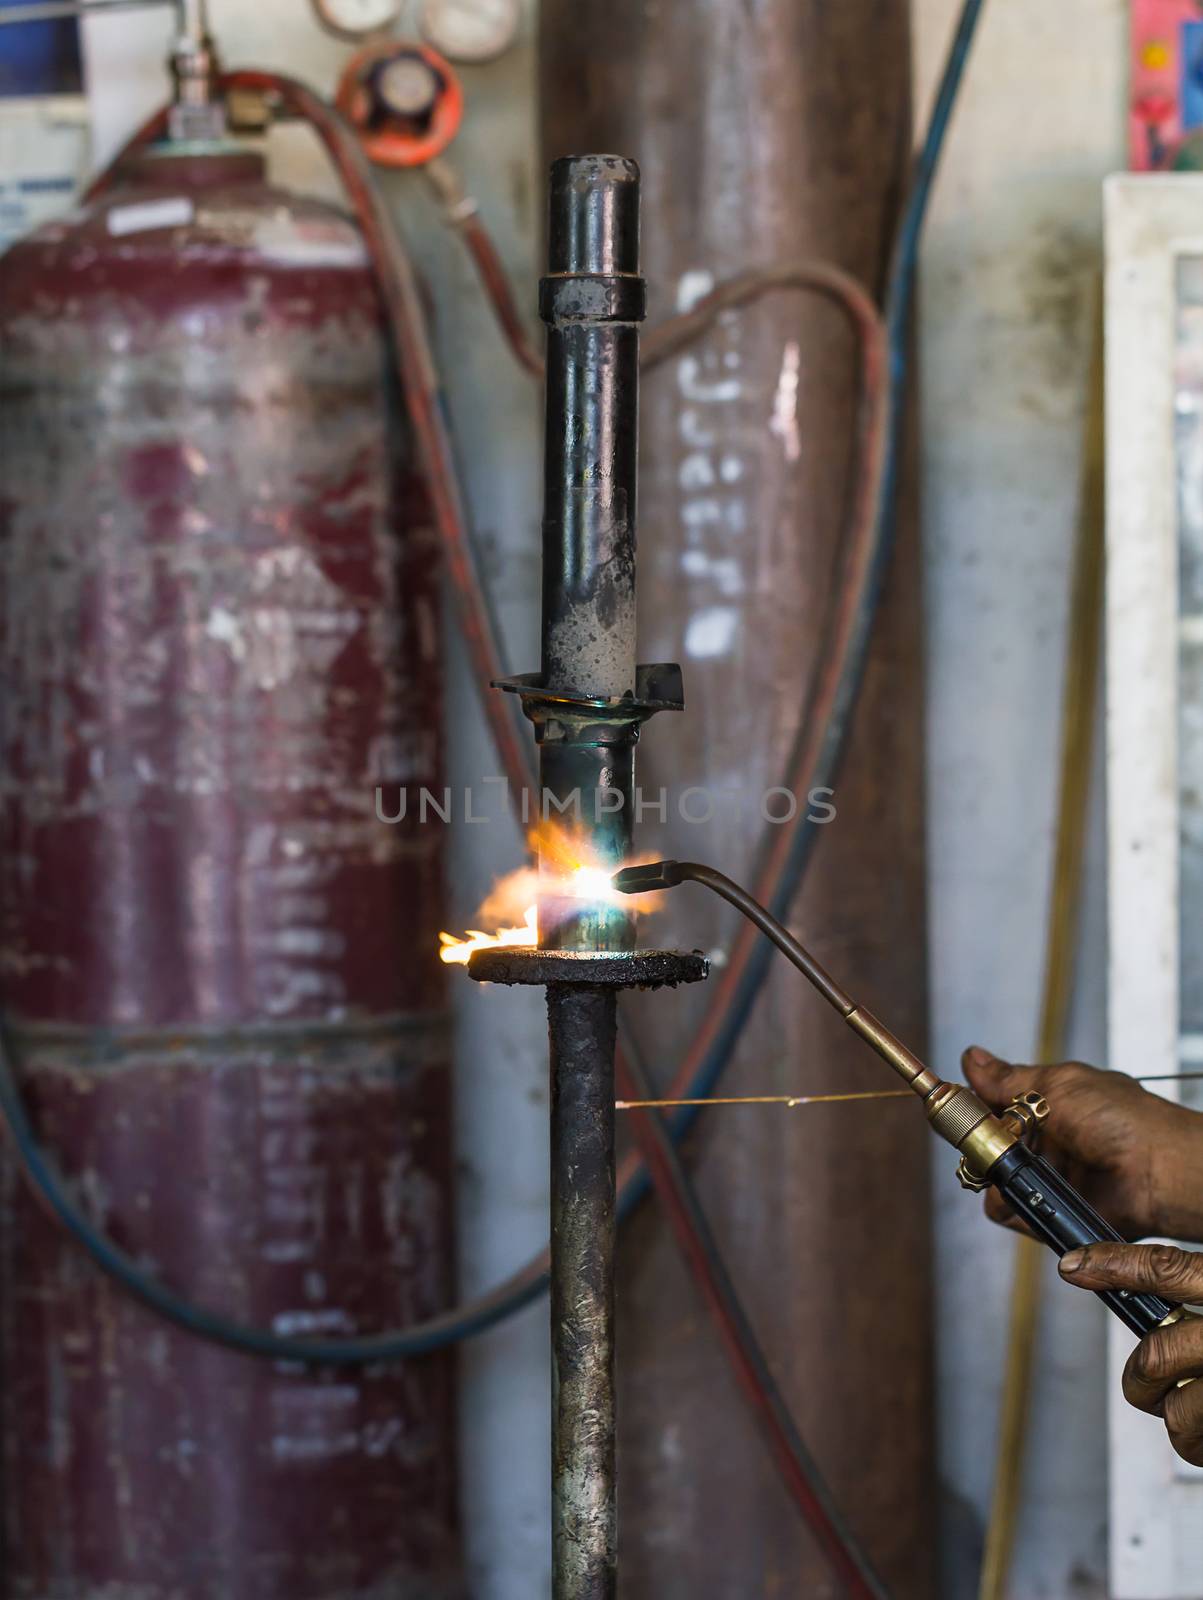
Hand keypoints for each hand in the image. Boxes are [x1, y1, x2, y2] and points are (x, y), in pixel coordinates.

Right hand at [963, 1047, 1202, 1243]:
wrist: (1159, 1171)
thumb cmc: (1124, 1119)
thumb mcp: (1058, 1085)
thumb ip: (1007, 1079)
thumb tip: (971, 1058)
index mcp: (1045, 1106)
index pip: (991, 1105)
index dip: (972, 1107)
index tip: (955, 1107)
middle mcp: (1044, 1142)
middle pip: (985, 1147)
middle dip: (981, 1146)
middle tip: (994, 1143)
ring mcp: (1048, 1177)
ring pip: (993, 1183)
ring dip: (1000, 1178)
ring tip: (1023, 1169)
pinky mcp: (1052, 1211)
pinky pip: (1012, 1213)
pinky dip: (1016, 1207)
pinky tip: (1036, 1193)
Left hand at [1059, 1242, 1202, 1466]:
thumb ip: (1191, 1283)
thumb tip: (1117, 1277)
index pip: (1168, 1268)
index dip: (1115, 1264)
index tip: (1071, 1265)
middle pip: (1157, 1354)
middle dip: (1141, 1374)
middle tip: (1149, 1378)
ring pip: (1176, 1411)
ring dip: (1172, 1415)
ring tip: (1188, 1408)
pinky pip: (1198, 1444)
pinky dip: (1195, 1443)